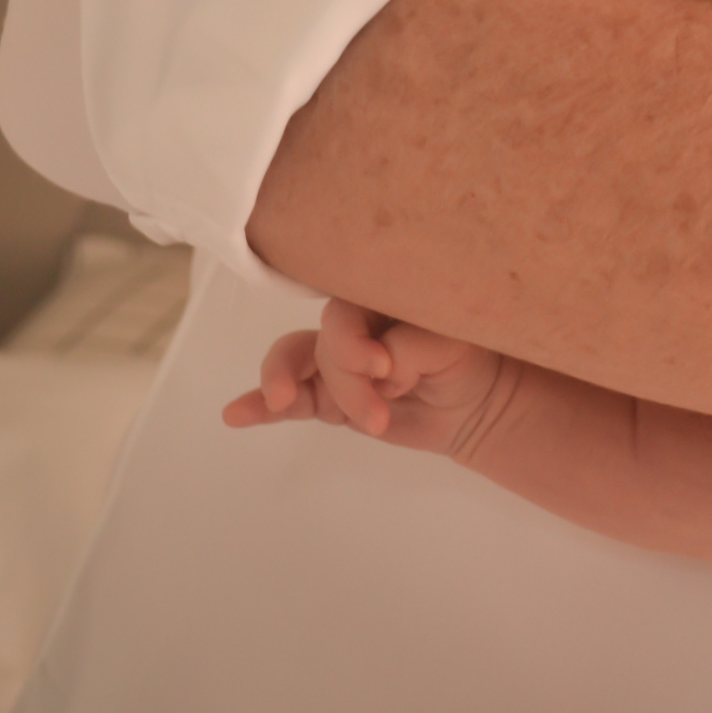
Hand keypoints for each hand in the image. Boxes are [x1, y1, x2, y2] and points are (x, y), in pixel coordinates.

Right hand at [222, 296, 511, 458]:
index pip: (346, 308)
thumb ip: (411, 349)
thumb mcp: (453, 346)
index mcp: (380, 296)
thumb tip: (379, 370)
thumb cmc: (468, 358)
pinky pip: (285, 397)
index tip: (384, 368)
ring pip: (295, 363)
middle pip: (321, 341)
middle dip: (344, 380)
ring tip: (302, 409)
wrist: (476, 404)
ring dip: (294, 391)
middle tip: (380, 416)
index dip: (352, 341)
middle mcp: (351, 324)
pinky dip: (258, 405)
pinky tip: (235, 414)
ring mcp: (333, 361)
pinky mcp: (325, 396)